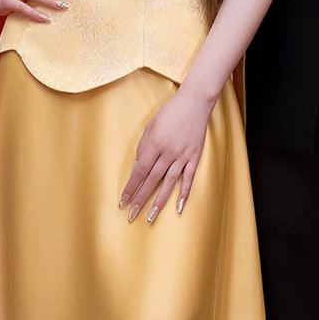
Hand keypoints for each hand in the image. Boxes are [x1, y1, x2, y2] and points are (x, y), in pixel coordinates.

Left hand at [119, 86, 212, 224]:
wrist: (195, 102)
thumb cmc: (170, 111)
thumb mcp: (151, 125)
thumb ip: (143, 147)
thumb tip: (138, 167)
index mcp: (154, 144)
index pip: (139, 171)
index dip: (131, 187)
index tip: (123, 201)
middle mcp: (168, 152)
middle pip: (152, 180)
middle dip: (140, 199)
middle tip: (132, 216)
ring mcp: (183, 156)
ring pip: (169, 183)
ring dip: (159, 202)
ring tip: (151, 217)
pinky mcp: (194, 157)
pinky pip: (189, 178)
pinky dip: (184, 193)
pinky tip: (178, 207)